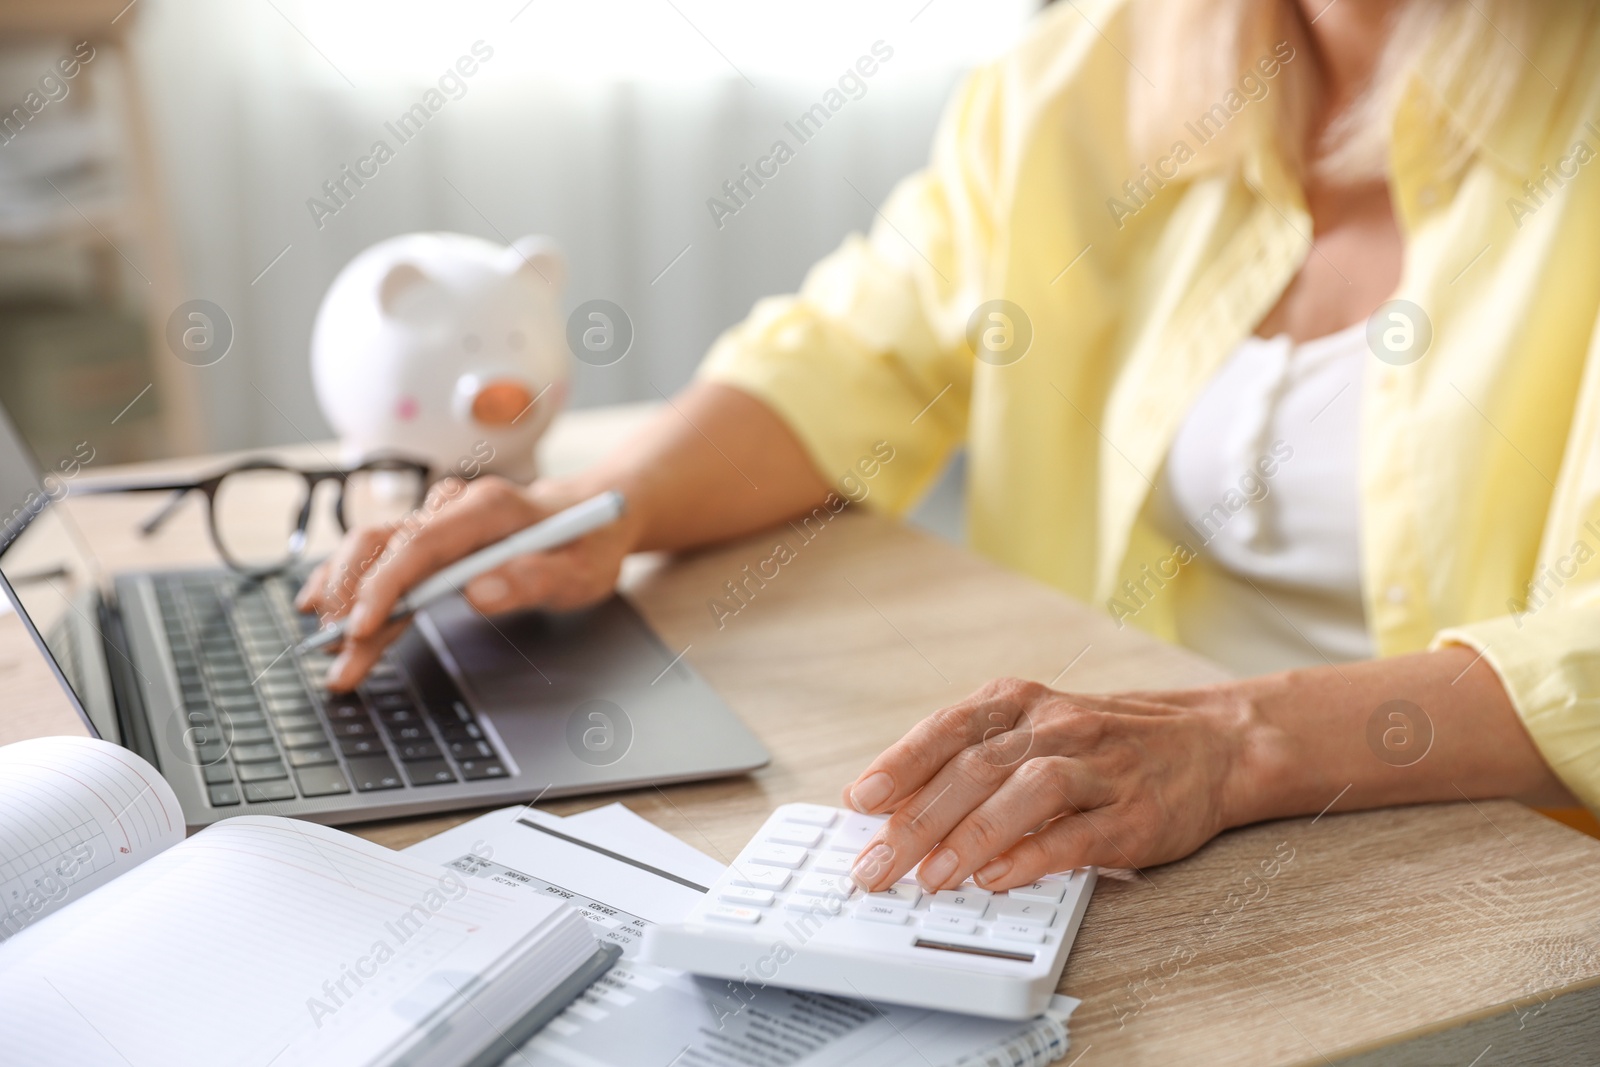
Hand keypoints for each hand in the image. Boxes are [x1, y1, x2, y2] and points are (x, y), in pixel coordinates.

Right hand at [295, 475, 636, 689]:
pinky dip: (353, 585)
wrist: (595, 513)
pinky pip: (382, 558)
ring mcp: (439, 519)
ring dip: (343, 596)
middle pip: (383, 545)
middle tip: (335, 654)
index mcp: (489, 507)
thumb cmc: (588, 542)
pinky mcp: (433, 538)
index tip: (362, 627)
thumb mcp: (580, 570)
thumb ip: (533, 579)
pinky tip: (328, 609)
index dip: (384, 585)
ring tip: (325, 645)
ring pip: (373, 551)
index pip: (420, 543)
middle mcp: (455, 506)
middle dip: (351, 601)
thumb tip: (478, 593)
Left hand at [841, 678, 1254, 892]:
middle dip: (917, 820)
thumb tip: (892, 804)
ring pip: (1024, 792)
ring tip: (931, 877)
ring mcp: (1097, 768)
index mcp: (1019, 703)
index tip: (861, 801)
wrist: (1209, 745)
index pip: (947, 729)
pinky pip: (1076, 833)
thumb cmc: (1103, 743)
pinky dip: (1032, 856)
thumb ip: (971, 758)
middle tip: (877, 865)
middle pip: (974, 767)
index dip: (900, 764)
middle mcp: (1055, 727)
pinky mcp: (1132, 814)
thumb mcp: (1033, 730)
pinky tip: (997, 878)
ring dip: (971, 835)